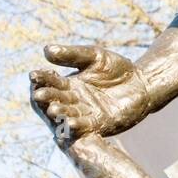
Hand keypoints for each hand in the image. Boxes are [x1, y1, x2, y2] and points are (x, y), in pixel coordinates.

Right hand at [30, 44, 149, 141]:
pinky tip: (70, 123)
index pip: (51, 82)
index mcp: (69, 84)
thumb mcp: (94, 56)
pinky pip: (85, 127)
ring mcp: (86, 113)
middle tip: (39, 94)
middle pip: (56, 100)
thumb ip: (71, 55)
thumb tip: (45, 50)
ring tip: (52, 109)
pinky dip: (77, 126)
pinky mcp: (100, 124)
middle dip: (47, 98)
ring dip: (59, 113)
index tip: (34, 75)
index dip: (42, 79)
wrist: (143, 82)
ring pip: (68, 115)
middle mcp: (74, 101)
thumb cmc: (117, 68)